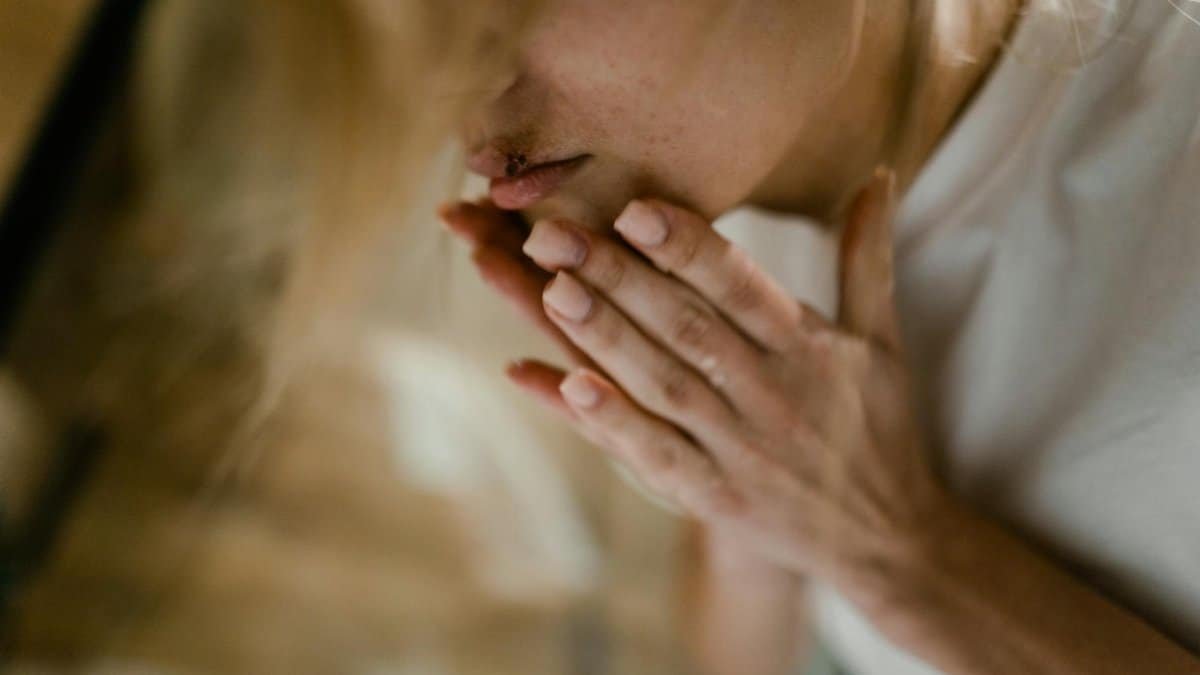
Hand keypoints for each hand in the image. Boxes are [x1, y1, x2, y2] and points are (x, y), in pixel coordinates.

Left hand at [440, 170, 951, 595]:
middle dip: (618, 278)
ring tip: (551, 290)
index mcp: (807, 347)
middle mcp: (770, 394)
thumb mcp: (882, 339)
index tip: (635, 209)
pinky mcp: (713, 496)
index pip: (741, 287)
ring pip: (663, 386)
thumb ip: (868, 256)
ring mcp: (738, 449)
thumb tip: (879, 173)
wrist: (885, 539)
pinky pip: (655, 457)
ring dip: (605, 339)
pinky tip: (562, 387)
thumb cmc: (877, 425)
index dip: (689, 248)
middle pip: (686, 328)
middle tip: (552, 233)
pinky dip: (610, 424)